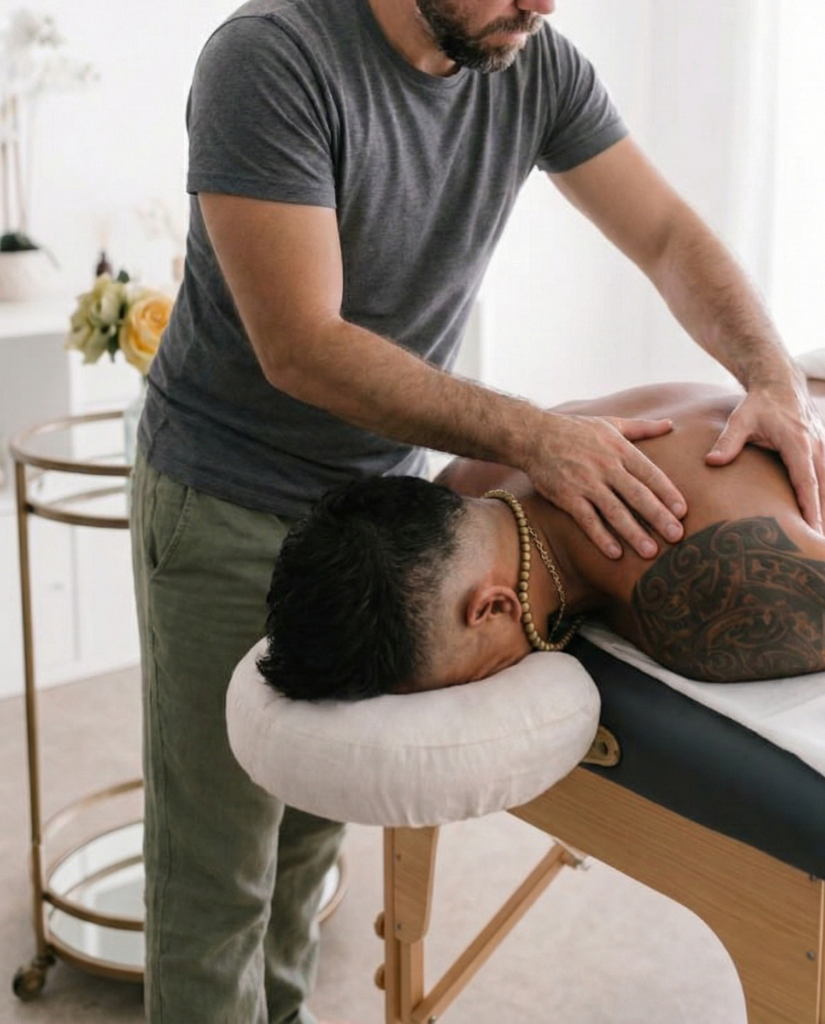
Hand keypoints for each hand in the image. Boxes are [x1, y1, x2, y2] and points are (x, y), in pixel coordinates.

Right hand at [528, 413, 686, 558]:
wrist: (534, 436)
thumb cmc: (575, 430)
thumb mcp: (610, 423)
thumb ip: (642, 428)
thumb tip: (670, 424)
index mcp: (620, 449)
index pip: (650, 473)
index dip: (667, 493)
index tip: (683, 512)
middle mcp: (606, 467)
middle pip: (637, 495)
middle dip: (658, 517)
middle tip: (676, 537)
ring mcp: (585, 483)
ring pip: (614, 511)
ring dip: (633, 533)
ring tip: (650, 552)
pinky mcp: (567, 497)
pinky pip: (587, 520)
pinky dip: (601, 536)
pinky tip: (615, 553)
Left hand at [706, 372, 824, 531]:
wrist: (780, 382)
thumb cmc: (759, 403)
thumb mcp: (740, 419)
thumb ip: (728, 442)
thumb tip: (711, 462)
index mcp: (797, 443)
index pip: (806, 481)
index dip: (810, 506)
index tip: (812, 529)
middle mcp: (816, 447)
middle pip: (823, 488)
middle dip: (822, 517)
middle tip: (817, 546)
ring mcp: (822, 449)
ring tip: (819, 539)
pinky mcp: (822, 451)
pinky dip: (824, 497)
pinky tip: (819, 518)